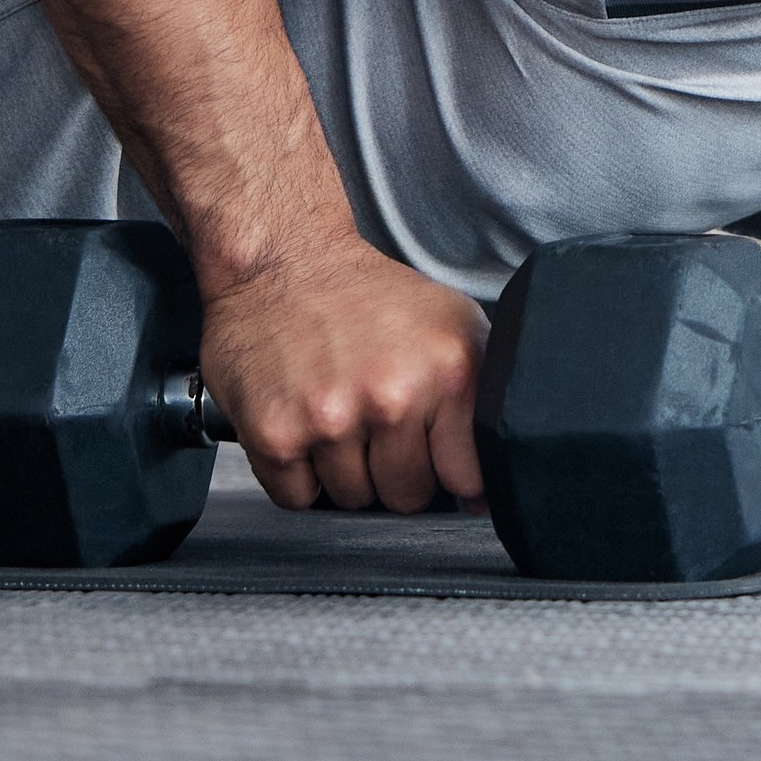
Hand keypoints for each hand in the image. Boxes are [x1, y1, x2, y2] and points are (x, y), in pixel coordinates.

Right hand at [199, 244, 487, 512]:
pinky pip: (296, 498)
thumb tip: (486, 484)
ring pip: (351, 499)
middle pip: (407, 496)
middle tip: (376, 425)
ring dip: (343, 472)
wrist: (283, 261)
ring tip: (337, 416)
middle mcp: (392, 398)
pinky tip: (302, 427)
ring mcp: (330, 419)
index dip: (454, 480)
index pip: (468, 478)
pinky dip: (297, 476)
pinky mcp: (274, 435)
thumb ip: (481, 395)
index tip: (444, 471)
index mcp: (448, 373)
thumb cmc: (369, 297)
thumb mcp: (454, 323)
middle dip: (395, 472)